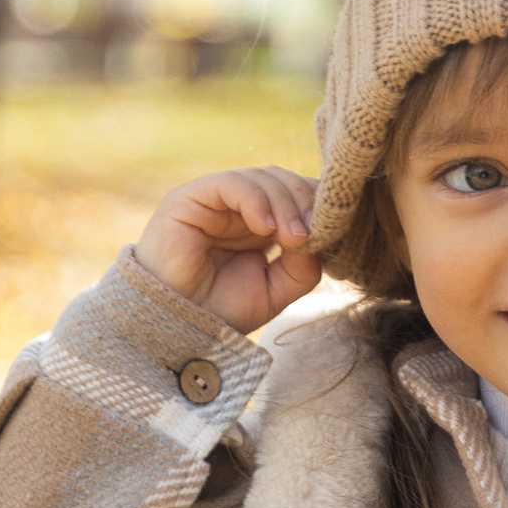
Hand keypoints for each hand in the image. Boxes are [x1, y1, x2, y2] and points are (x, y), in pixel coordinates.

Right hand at [134, 165, 321, 331]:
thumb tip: (318, 233)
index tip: (332, 231)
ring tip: (292, 236)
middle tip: (311, 234)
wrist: (175, 330)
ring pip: (261, 177)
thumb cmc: (220, 312)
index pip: (295, 194)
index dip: (316, 205)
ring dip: (285, 203)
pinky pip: (231, 183)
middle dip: (304, 202)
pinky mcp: (189, 198)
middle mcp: (236, 207)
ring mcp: (212, 200)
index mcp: (257, 224)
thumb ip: (302, 264)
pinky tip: (266, 228)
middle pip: (282, 180)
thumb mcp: (275, 290)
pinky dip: (256, 199)